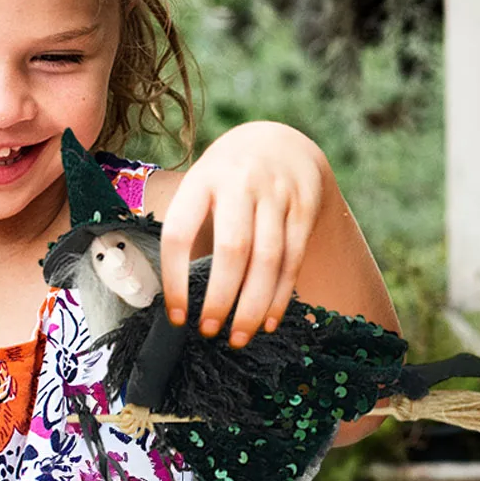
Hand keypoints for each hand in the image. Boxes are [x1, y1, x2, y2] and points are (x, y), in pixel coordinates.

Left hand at [159, 122, 327, 347]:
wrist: (282, 143)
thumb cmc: (228, 179)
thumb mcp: (202, 187)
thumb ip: (193, 231)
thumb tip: (179, 299)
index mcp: (202, 179)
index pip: (180, 233)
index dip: (174, 278)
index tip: (176, 316)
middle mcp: (241, 183)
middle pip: (233, 248)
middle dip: (221, 297)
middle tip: (210, 332)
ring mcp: (277, 194)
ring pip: (268, 259)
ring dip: (253, 305)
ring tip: (239, 337)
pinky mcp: (305, 208)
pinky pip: (293, 259)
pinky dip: (280, 296)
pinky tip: (269, 321)